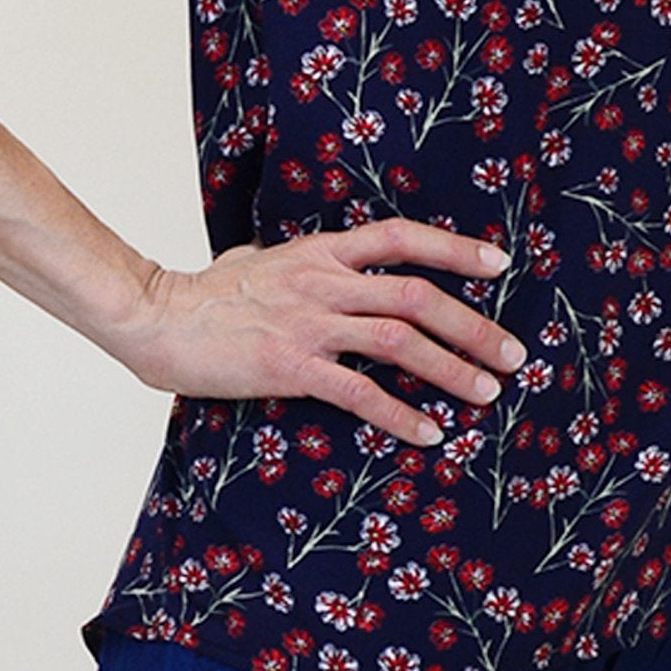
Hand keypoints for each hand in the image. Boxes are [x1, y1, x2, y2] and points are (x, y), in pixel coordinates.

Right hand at [117, 217, 526, 446]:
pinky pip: (360, 392)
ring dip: (452, 369)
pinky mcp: (291, 366)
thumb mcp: (264, 260)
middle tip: (512, 353)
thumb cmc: (208, 294)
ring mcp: (309, 324)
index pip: (401, 238)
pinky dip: (401, 414)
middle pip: (417, 296)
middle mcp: (323, 282)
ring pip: (400, 340)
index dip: (454, 248)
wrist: (157, 318)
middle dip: (473, 325)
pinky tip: (429, 433)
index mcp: (320, 251)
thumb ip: (305, 265)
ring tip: (487, 393)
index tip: (498, 263)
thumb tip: (331, 270)